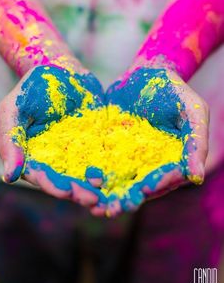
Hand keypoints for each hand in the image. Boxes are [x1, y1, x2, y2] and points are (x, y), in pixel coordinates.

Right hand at [0, 65, 106, 207]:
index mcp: (32, 156)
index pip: (41, 177)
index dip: (53, 186)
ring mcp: (75, 154)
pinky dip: (107, 171)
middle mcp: (53, 160)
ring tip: (105, 195)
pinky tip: (114, 176)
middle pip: (65, 182)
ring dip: (94, 188)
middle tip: (93, 199)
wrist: (63, 71)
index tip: (66, 191)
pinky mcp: (94, 145)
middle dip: (78, 192)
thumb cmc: (33, 87)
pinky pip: (101, 161)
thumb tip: (9, 176)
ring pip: (84, 177)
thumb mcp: (14, 108)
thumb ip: (10, 140)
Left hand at [103, 66, 208, 214]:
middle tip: (111, 209)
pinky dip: (95, 177)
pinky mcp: (113, 151)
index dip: (154, 186)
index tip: (141, 190)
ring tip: (93, 206)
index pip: (166, 179)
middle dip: (126, 200)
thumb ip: (197, 140)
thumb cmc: (173, 89)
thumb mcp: (191, 109)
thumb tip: (197, 177)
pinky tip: (84, 182)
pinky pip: (105, 166)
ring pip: (121, 182)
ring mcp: (132, 159)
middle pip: (141, 188)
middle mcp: (153, 164)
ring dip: (108, 196)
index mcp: (175, 159)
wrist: (145, 73)